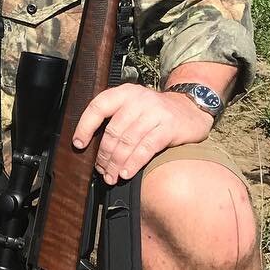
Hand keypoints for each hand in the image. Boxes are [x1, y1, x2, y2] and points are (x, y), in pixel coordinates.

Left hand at [72, 84, 214, 183]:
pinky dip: (134, 163)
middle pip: (113, 131)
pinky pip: (146, 148)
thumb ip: (114, 118)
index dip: (85, 127)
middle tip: (100, 170)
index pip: (97, 107)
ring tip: (111, 176)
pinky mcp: (169, 127)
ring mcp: (154, 112)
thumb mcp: (133, 105)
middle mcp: (138, 100)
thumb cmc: (154, 112)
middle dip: (103, 154)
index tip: (78, 144)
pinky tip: (126, 173)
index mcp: (124, 93)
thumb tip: (89, 144)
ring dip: (116, 163)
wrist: (190, 107)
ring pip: (128, 141)